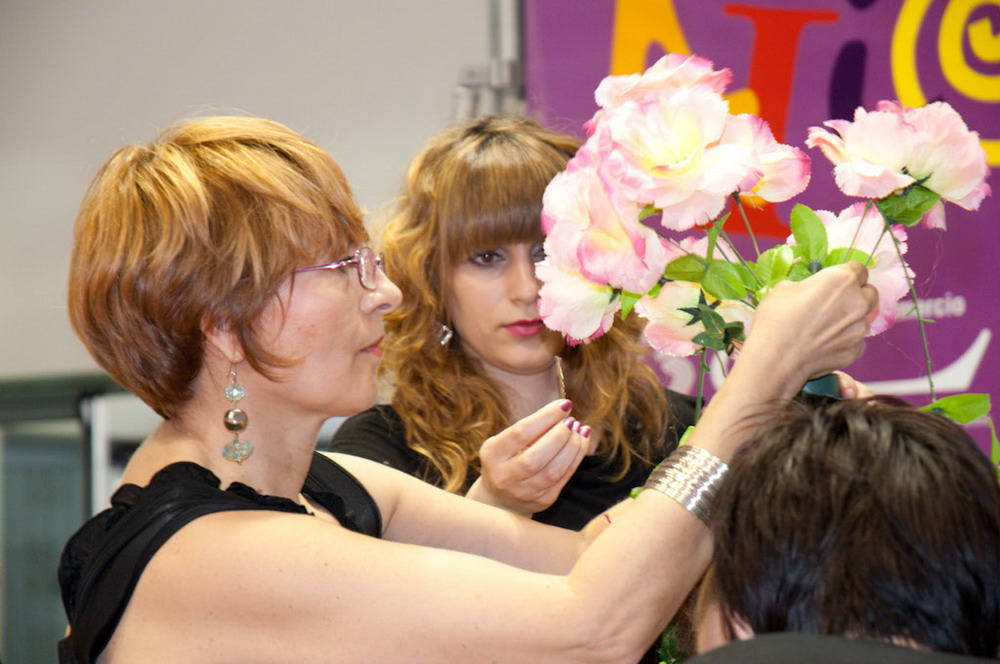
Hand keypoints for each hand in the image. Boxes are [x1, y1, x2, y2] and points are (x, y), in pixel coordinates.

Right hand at [466, 399, 591, 515]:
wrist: (500, 499)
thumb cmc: (506, 459)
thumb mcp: (505, 442)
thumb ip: (529, 429)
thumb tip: (562, 412)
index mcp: (493, 454)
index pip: (520, 433)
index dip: (545, 417)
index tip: (564, 404)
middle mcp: (505, 477)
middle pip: (536, 457)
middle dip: (559, 435)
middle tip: (571, 421)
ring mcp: (524, 492)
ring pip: (553, 471)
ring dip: (572, 447)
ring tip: (580, 429)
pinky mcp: (542, 500)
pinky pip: (563, 478)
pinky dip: (576, 457)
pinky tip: (582, 442)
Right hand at [740, 262, 877, 393]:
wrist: (776, 357)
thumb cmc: (776, 320)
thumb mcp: (784, 289)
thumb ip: (807, 285)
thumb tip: (809, 289)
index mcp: (842, 280)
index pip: (860, 269)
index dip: (848, 274)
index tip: (838, 280)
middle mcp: (858, 302)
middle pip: (870, 292)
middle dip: (858, 294)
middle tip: (836, 301)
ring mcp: (860, 328)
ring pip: (865, 318)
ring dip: (852, 318)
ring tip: (828, 326)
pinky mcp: (856, 350)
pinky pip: (857, 340)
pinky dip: (846, 339)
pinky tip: (826, 342)